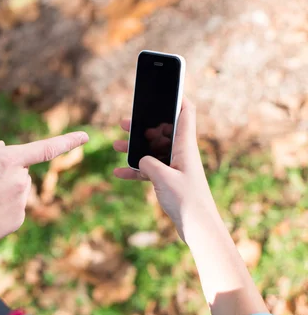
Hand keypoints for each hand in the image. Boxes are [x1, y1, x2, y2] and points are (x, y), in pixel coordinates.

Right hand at [0, 132, 87, 272]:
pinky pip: (15, 205)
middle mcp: (20, 181)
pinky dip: (3, 206)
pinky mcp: (19, 220)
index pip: (45, 148)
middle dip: (6, 171)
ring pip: (18, 188)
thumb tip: (3, 146)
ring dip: (5, 189)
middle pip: (21, 169)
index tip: (86, 136)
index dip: (68, 141)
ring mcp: (21, 203)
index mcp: (7, 160)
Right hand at [113, 98, 214, 241]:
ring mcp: (176, 168)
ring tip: (116, 144)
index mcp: (185, 146)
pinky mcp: (170, 181)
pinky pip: (150, 170)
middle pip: (162, 131)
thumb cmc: (187, 201)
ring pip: (153, 151)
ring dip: (135, 147)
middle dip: (144, 124)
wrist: (198, 228)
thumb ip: (148, 164)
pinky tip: (119, 172)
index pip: (185, 112)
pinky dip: (135, 170)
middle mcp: (181, 154)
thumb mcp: (162, 178)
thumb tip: (141, 160)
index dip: (177, 97)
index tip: (166, 86)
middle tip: (125, 121)